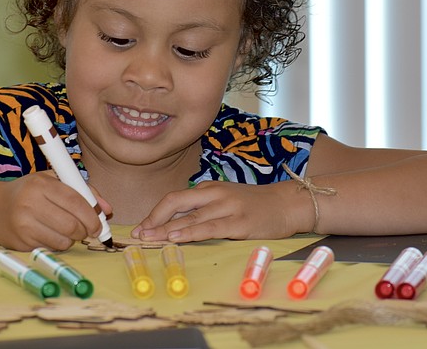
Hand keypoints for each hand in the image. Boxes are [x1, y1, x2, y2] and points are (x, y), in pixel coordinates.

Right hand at [0, 172, 111, 250]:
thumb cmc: (30, 193)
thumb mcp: (53, 182)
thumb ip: (83, 191)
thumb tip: (108, 209)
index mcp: (40, 184)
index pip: (74, 200)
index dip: (91, 214)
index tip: (99, 222)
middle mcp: (30, 203)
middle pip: (71, 224)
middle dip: (85, 230)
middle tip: (88, 231)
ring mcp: (24, 224)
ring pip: (63, 239)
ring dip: (73, 239)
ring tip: (68, 231)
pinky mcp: (21, 242)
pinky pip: (52, 248)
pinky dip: (60, 244)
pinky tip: (53, 236)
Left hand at [131, 181, 301, 242]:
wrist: (288, 203)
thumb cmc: (255, 204)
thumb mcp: (226, 199)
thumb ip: (204, 207)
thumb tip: (176, 222)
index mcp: (208, 188)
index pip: (174, 198)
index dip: (155, 213)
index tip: (140, 228)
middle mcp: (214, 194)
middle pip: (175, 202)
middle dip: (154, 219)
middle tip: (138, 234)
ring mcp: (227, 207)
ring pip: (189, 217)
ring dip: (166, 229)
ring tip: (149, 238)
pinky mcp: (239, 222)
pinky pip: (209, 228)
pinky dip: (190, 233)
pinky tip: (177, 238)